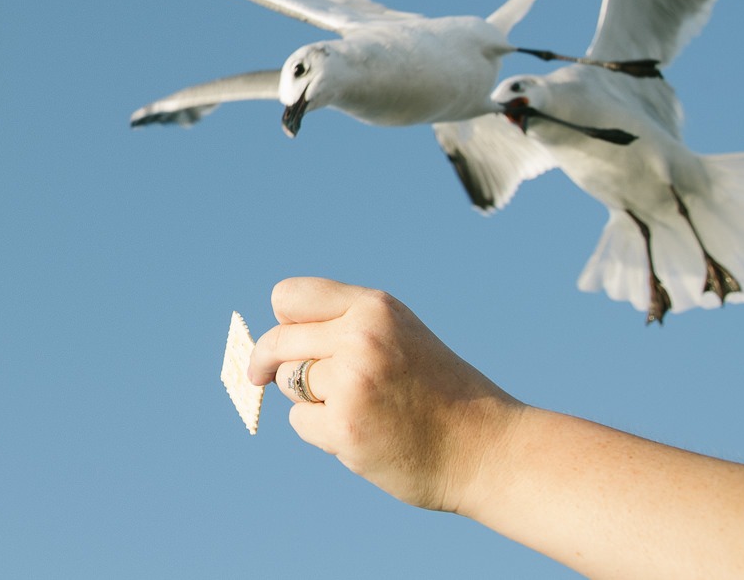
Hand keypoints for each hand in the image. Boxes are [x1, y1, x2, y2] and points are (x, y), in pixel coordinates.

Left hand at [247, 277, 524, 512]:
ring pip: (288, 384)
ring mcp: (352, 382)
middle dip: (266, 361)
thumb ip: (346, 327)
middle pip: (277, 341)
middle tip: (257, 376)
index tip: (280, 337)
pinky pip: (301, 423)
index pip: (290, 295)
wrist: (486, 449)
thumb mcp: (400, 337)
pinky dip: (322, 433)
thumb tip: (275, 340)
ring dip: (310, 400)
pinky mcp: (345, 426)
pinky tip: (364, 434)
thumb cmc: (438, 394)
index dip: (281, 318)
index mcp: (375, 308)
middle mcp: (361, 337)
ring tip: (360, 409)